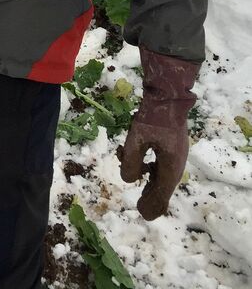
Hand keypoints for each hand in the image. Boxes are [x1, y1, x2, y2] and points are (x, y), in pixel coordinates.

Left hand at [119, 46, 200, 220]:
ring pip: (163, 173)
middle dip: (152, 195)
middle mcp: (177, 161)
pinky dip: (151, 165)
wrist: (168, 92)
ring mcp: (176, 151)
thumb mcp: (136, 138)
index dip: (152, 204)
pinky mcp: (172, 142)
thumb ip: (132, 161)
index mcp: (171, 164)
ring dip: (149, 178)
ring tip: (137, 181)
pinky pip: (162, 161)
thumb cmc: (153, 115)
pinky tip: (140, 161)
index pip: (162, 192)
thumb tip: (129, 180)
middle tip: (141, 207)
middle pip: (164, 185)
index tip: (143, 213)